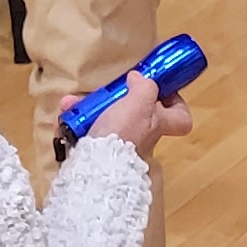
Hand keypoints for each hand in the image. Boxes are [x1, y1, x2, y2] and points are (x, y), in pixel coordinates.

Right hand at [59, 81, 195, 153]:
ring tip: (72, 102)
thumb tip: (139, 79)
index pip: (180, 120)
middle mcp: (141, 136)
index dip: (176, 104)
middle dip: (115, 99)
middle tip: (105, 92)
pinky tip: (65, 111)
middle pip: (135, 114)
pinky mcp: (96, 151)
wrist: (97, 167)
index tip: (163, 91)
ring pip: (105, 118)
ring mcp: (118, 145)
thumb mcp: (140, 102)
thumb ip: (144, 87)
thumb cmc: (124, 133)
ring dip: (87, 107)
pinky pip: (85, 130)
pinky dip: (74, 120)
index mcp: (157, 125)